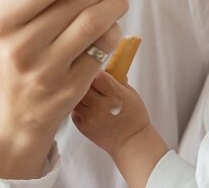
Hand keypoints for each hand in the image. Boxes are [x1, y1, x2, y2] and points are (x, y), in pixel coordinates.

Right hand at [0, 0, 135, 178]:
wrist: (15, 113)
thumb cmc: (19, 51)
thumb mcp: (16, 16)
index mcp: (3, 20)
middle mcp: (21, 45)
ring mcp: (46, 70)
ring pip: (97, 22)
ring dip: (117, 3)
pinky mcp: (71, 89)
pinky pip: (104, 48)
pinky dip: (114, 31)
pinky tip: (110, 28)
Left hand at [74, 71, 167, 187]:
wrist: (131, 142)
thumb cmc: (135, 116)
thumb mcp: (132, 94)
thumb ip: (118, 81)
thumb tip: (107, 67)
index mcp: (116, 95)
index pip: (98, 75)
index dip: (97, 72)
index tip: (98, 73)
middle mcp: (101, 105)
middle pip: (84, 84)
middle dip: (87, 82)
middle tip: (91, 83)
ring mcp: (90, 117)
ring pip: (75, 97)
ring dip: (80, 94)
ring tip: (89, 96)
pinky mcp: (82, 126)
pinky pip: (74, 110)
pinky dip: (79, 107)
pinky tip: (88, 108)